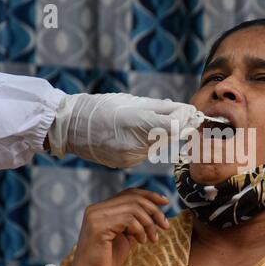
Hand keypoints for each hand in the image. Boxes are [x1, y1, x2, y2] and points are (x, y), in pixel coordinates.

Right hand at [48, 93, 203, 167]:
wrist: (71, 127)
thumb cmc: (101, 107)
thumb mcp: (131, 101)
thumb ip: (160, 108)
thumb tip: (184, 110)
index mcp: (135, 123)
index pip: (173, 126)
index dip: (186, 120)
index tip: (193, 114)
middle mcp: (134, 144)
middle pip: (169, 137)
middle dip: (181, 127)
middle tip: (191, 118)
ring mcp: (130, 157)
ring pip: (158, 145)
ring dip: (165, 135)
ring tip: (162, 121)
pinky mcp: (125, 163)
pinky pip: (145, 152)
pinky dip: (149, 142)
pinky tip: (140, 133)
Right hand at [54, 188, 169, 265]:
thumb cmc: (107, 261)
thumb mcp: (125, 236)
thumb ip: (136, 222)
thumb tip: (156, 210)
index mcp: (101, 208)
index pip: (129, 193)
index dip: (149, 195)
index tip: (166, 201)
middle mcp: (95, 209)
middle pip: (134, 198)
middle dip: (154, 211)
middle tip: (165, 225)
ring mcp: (95, 216)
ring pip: (134, 208)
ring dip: (149, 224)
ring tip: (152, 238)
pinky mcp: (98, 227)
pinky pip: (128, 220)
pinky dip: (140, 230)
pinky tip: (141, 242)